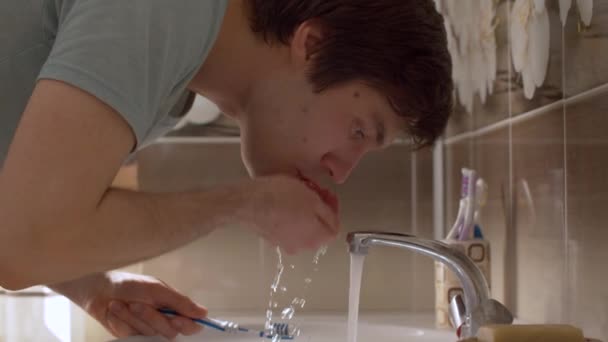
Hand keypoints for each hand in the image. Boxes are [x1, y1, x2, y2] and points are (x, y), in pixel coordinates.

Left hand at [51, 271, 205, 340]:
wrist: (100, 290)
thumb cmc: (130, 284)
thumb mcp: (157, 289)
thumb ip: (180, 302)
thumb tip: (203, 313)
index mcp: (174, 308)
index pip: (192, 324)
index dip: (187, 325)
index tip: (177, 319)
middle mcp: (164, 321)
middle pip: (169, 331)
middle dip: (151, 317)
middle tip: (136, 304)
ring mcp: (148, 331)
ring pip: (150, 333)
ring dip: (133, 317)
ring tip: (121, 304)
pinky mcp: (133, 337)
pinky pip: (134, 336)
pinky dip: (123, 322)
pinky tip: (115, 312)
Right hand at [235, 175, 340, 253]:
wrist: (247, 202)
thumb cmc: (280, 197)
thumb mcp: (312, 198)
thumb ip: (328, 212)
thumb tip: (333, 220)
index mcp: (316, 238)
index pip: (334, 227)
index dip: (333, 209)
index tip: (327, 194)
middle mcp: (302, 247)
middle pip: (319, 229)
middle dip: (319, 210)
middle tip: (313, 192)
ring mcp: (285, 244)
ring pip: (303, 228)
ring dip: (305, 213)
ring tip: (297, 195)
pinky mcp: (272, 239)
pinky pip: (288, 228)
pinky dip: (290, 217)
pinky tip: (283, 202)